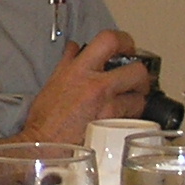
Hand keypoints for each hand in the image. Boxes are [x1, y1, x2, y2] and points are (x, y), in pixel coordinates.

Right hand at [18, 29, 149, 141]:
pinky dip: (130, 118)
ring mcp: (107, 107)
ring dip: (137, 100)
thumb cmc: (45, 117)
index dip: (124, 41)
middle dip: (140, 76)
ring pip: (140, 99)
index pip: (110, 40)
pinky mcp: (112, 127)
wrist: (44, 144)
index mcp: (80, 69)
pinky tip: (120, 119)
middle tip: (135, 80)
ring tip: (128, 102)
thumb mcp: (53, 81)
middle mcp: (96, 85)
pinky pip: (131, 119)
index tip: (126, 47)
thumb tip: (75, 48)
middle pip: (137, 71)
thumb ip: (67, 62)